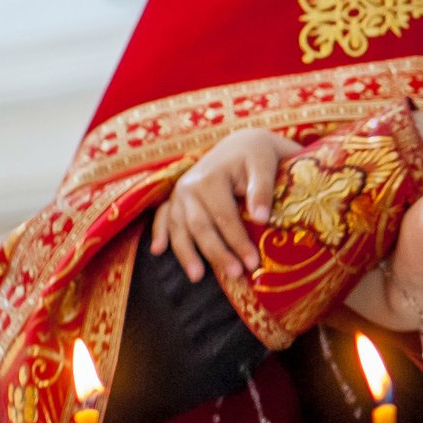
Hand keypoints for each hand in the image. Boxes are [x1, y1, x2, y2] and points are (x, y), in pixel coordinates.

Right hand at [149, 128, 302, 282]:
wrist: (240, 145)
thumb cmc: (256, 157)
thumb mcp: (264, 164)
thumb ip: (261, 189)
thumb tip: (260, 218)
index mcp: (210, 177)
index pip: (224, 216)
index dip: (238, 241)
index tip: (252, 263)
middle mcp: (188, 186)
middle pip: (201, 226)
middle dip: (217, 253)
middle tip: (235, 275)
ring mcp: (179, 194)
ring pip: (180, 228)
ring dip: (187, 253)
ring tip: (198, 277)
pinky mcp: (175, 199)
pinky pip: (163, 218)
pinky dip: (159, 233)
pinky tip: (158, 250)